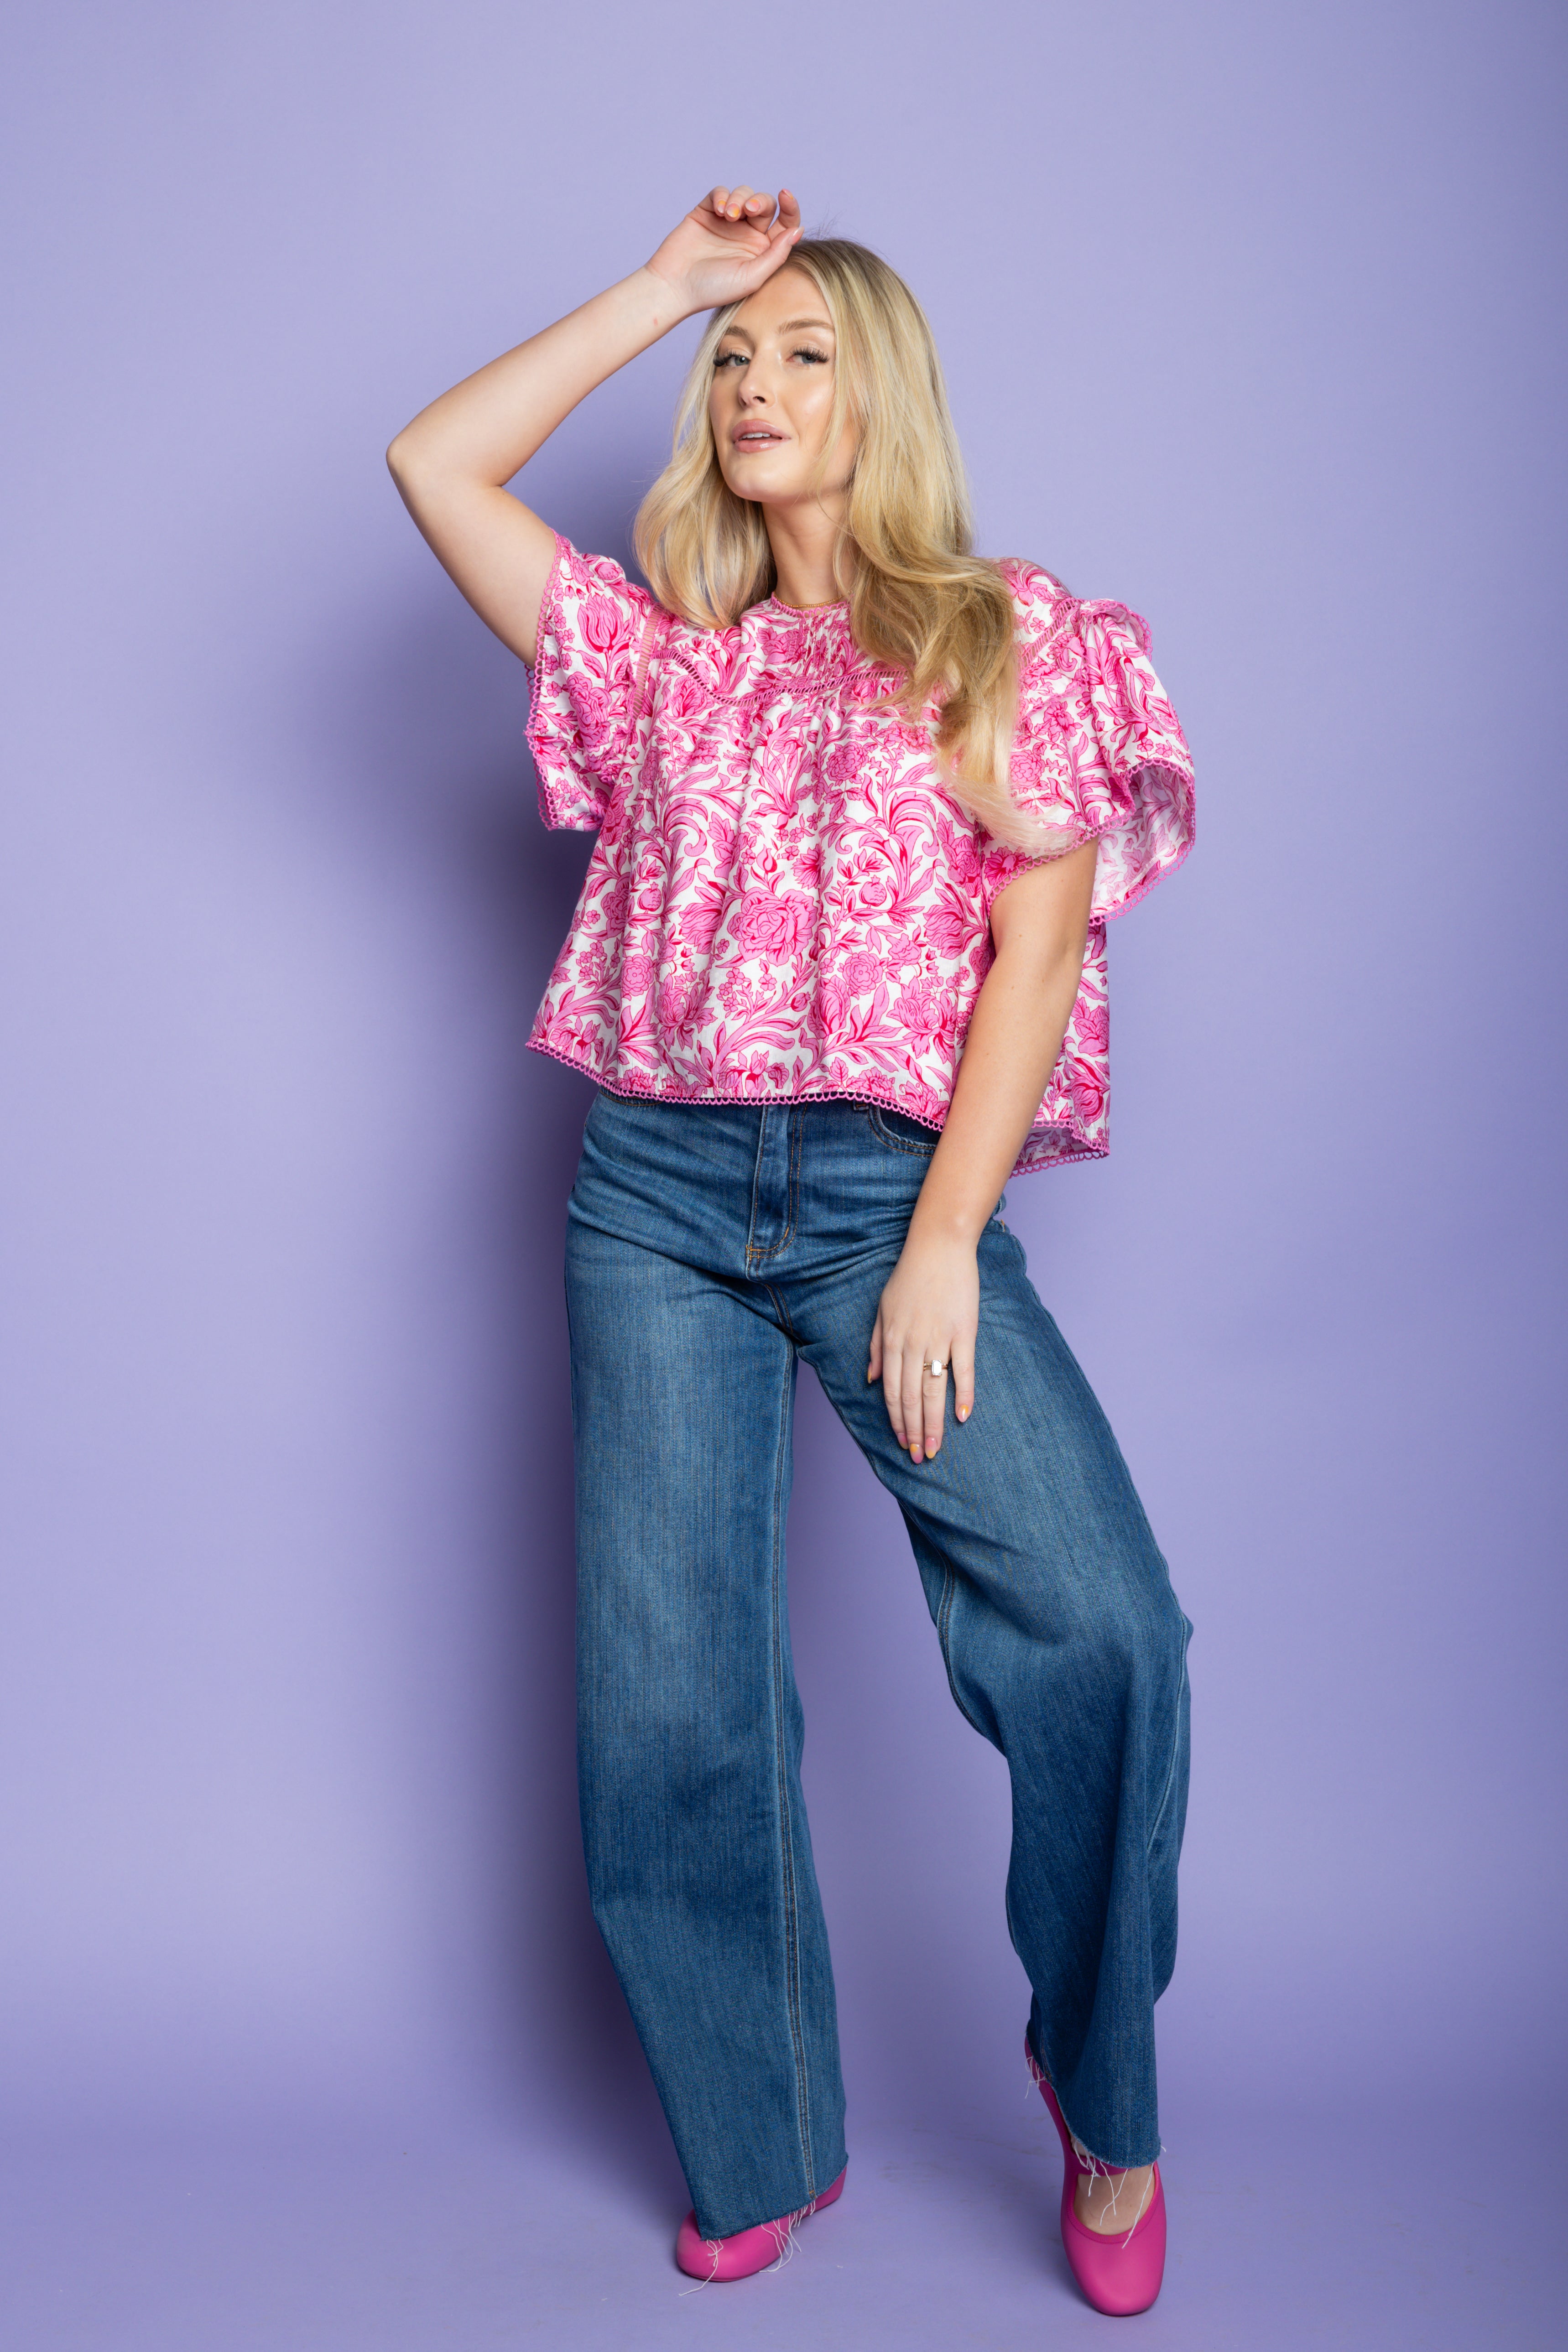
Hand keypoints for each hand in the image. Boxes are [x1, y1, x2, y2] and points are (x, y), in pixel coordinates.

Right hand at [645, 184, 802, 314]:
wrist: (676, 287)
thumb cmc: (714, 289)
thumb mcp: (752, 277)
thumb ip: (777, 254)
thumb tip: (797, 230)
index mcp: (763, 250)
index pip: (784, 223)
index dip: (789, 207)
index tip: (785, 195)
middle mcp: (747, 234)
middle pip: (764, 204)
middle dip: (759, 201)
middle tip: (748, 211)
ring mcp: (727, 222)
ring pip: (743, 194)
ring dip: (738, 199)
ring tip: (727, 215)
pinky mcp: (706, 212)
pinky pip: (719, 192)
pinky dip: (721, 195)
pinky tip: (717, 210)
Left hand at [867, 1231, 978, 1464]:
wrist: (938, 1247)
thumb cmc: (908, 1277)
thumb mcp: (882, 1310)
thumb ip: (875, 1346)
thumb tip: (869, 1380)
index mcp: (891, 1341)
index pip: (891, 1391)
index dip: (896, 1420)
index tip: (901, 1443)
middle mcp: (912, 1344)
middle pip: (911, 1398)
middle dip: (914, 1431)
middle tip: (920, 1457)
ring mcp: (939, 1339)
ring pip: (933, 1391)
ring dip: (934, 1423)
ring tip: (936, 1448)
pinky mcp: (963, 1331)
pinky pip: (964, 1370)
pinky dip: (963, 1394)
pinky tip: (963, 1417)